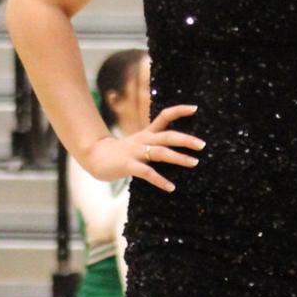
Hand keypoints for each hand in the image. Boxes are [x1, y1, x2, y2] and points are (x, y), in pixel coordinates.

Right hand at [83, 105, 203, 192]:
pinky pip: (147, 172)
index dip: (179, 111)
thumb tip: (177, 149)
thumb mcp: (139, 143)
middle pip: (167, 136)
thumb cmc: (121, 153)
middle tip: (202, 145)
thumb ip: (155, 144)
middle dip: (185, 139)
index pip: (164, 116)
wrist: (94, 157)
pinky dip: (160, 180)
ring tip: (194, 163)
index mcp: (147, 133)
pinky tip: (171, 188)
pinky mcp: (128, 165)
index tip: (194, 108)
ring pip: (160, 153)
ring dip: (178, 158)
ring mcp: (135, 152)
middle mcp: (143, 140)